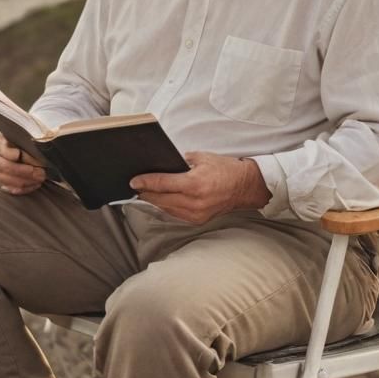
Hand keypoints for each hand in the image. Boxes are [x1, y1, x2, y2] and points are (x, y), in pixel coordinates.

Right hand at [0, 131, 46, 194]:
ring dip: (25, 181)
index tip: (18, 154)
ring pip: (5, 179)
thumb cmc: (32, 141)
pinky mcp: (3, 182)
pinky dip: (24, 188)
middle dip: (22, 170)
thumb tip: (37, 153)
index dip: (8, 152)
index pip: (0, 147)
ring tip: (41, 178)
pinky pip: (10, 189)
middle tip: (39, 172)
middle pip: (3, 165)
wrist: (33, 152)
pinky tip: (36, 184)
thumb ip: (31, 143)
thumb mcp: (31, 138)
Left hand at [129, 151, 270, 224]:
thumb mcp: (202, 158)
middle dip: (146, 193)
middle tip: (135, 186)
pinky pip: (176, 214)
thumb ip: (182, 162)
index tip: (132, 181)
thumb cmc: (225, 169)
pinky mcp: (198, 220)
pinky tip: (160, 200)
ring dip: (154, 201)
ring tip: (144, 193)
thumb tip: (164, 165)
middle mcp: (194, 202)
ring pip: (166, 208)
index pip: (162, 184)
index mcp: (194, 184)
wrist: (246, 187)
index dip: (145, 182)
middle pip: (160, 199)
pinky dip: (166, 207)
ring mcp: (196, 213)